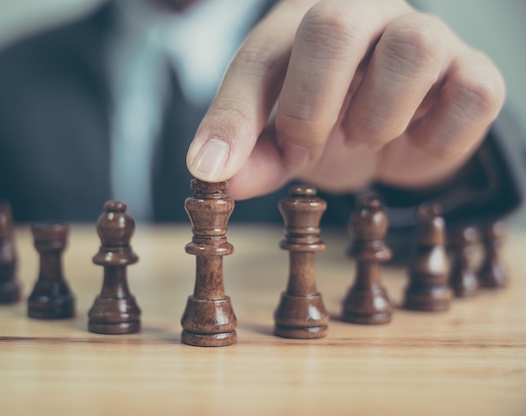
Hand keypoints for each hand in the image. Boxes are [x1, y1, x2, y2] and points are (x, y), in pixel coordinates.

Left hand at [186, 0, 504, 198]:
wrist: (395, 125)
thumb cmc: (328, 117)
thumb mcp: (281, 136)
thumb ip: (251, 152)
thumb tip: (216, 177)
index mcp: (304, 25)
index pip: (260, 58)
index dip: (236, 118)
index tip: (214, 170)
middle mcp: (366, 15)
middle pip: (334, 26)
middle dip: (309, 106)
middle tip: (304, 148)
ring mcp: (427, 36)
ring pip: (413, 49)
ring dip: (378, 117)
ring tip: (365, 137)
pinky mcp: (474, 72)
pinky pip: (472, 95)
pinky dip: (437, 137)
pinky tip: (416, 139)